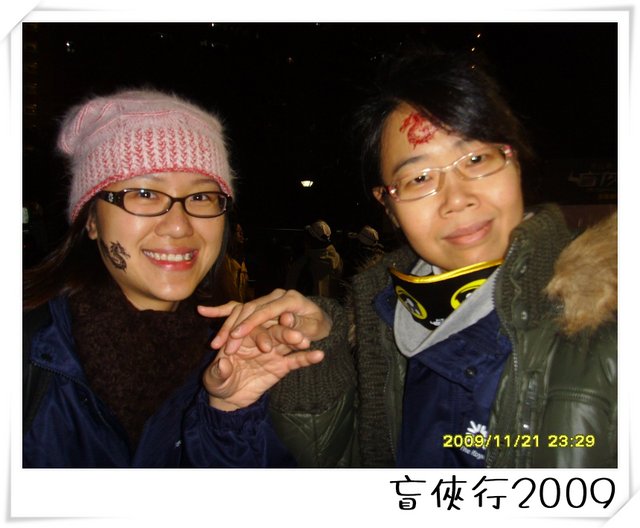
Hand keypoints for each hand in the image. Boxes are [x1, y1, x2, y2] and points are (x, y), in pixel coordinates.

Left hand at [197, 289, 331, 410]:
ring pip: (287, 342)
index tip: (265, 347)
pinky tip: (319, 355)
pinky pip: (296, 360)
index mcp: (242, 337)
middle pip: (274, 332)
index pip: (252, 331)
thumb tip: (223, 364)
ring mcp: (273, 351)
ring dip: (297, 340)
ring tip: (306, 342)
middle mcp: (259, 340)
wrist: (229, 398)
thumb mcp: (213, 379)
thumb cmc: (218, 382)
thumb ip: (218, 371)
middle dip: (283, 333)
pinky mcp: (282, 365)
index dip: (259, 336)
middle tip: (294, 336)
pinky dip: (307, 357)